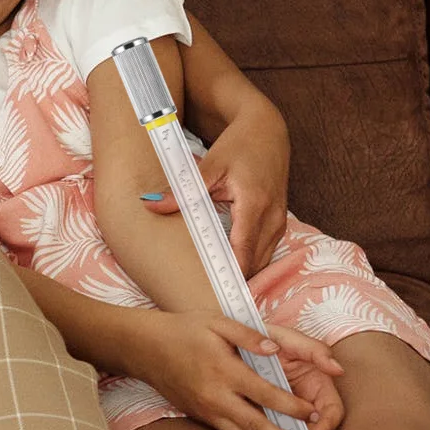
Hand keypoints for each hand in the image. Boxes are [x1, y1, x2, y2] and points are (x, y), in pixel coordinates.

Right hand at [125, 310, 344, 429]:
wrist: (143, 347)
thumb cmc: (183, 330)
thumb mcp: (217, 322)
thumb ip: (249, 335)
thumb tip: (276, 349)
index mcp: (225, 371)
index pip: (266, 394)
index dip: (294, 407)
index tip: (316, 414)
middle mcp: (215, 396)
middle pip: (255, 425)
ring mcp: (205, 409)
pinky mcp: (199, 416)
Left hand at [143, 107, 289, 276]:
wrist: (267, 131)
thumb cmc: (240, 146)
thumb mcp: (209, 165)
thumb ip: (182, 190)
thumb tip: (151, 204)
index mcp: (255, 204)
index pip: (244, 249)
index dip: (232, 273)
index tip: (215, 291)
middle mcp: (272, 216)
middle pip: (255, 260)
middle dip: (234, 279)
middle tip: (207, 298)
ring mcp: (279, 220)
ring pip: (262, 258)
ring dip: (242, 272)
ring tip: (216, 290)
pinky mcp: (278, 221)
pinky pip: (265, 250)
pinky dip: (249, 260)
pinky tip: (228, 269)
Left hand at [273, 325, 345, 429]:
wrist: (230, 337)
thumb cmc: (264, 336)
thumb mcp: (288, 338)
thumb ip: (314, 350)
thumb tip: (338, 368)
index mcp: (317, 383)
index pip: (331, 411)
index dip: (327, 426)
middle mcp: (304, 399)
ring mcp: (285, 408)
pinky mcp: (264, 413)